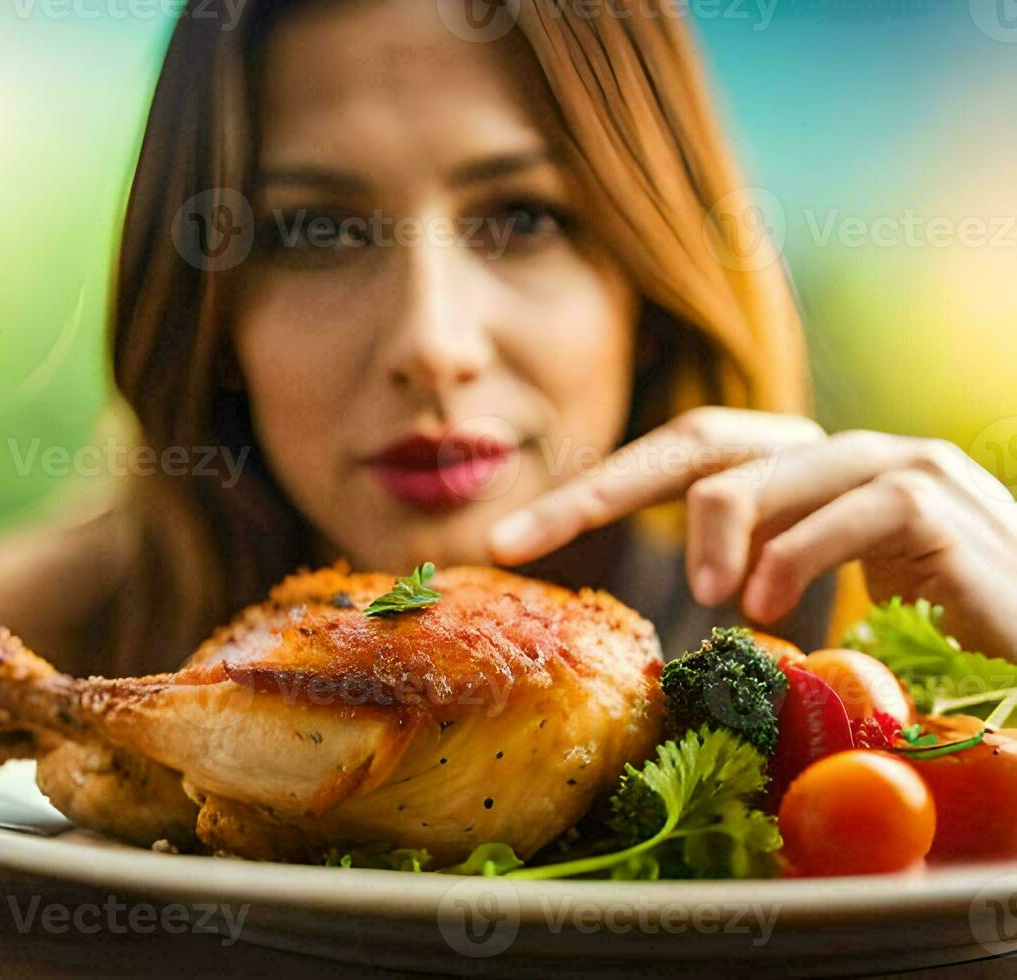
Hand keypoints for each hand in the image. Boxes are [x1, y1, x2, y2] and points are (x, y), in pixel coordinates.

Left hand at [489, 407, 1016, 661]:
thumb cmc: (928, 641)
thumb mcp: (822, 610)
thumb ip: (756, 585)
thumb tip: (679, 611)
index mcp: (803, 477)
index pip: (682, 456)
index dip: (593, 488)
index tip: (504, 538)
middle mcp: (840, 454)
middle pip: (700, 439)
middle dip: (600, 487)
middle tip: (523, 540)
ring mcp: (893, 467)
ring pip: (762, 471)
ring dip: (713, 535)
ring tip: (711, 597)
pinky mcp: (936, 505)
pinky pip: (847, 510)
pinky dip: (797, 556)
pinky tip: (774, 605)